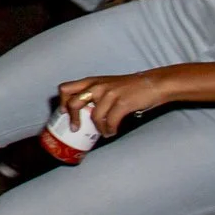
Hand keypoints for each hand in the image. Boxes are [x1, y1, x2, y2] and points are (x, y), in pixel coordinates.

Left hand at [58, 70, 174, 136]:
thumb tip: (85, 114)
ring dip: (98, 128)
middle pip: (74, 103)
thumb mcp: (107, 85)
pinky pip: (110, 121)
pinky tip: (112, 132)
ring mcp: (109, 94)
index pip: (66, 88)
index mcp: (91, 81)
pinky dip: (110, 129)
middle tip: (76, 129)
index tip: (64, 114)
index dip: (62, 102)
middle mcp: (97, 86)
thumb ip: (96, 95)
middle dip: (73, 118)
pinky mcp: (122, 103)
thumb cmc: (130, 87)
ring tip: (104, 133)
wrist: (153, 84)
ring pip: (94, 116)